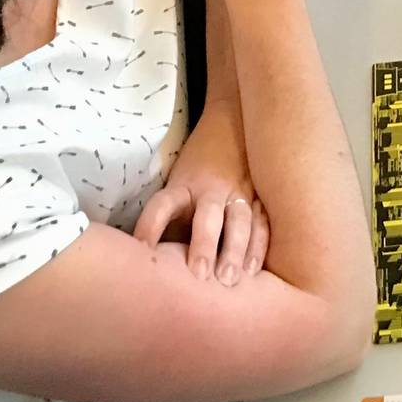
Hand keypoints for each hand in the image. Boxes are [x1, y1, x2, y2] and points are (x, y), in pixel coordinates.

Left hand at [132, 102, 266, 284]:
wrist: (232, 121)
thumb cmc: (197, 166)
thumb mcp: (178, 183)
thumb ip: (172, 218)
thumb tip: (154, 261)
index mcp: (183, 185)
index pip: (162, 205)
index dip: (149, 227)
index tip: (139, 253)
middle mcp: (211, 189)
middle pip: (207, 217)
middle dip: (204, 245)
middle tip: (200, 275)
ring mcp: (239, 191)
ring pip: (240, 222)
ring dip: (236, 251)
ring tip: (230, 279)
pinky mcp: (259, 196)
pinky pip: (262, 222)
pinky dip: (259, 246)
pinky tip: (254, 270)